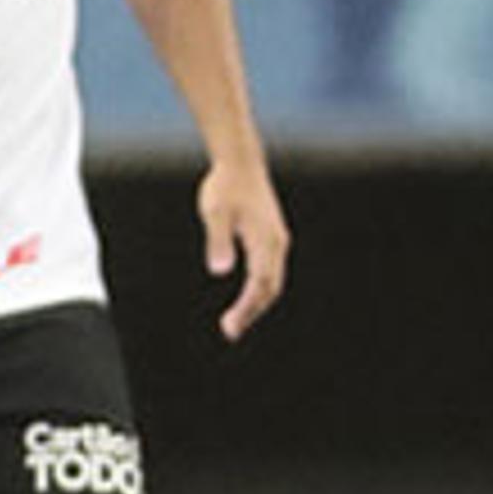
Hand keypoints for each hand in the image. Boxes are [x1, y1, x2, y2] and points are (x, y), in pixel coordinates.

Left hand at [198, 161, 291, 338]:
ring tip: (234, 322)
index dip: (246, 308)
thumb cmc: (225, 186)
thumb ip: (218, 241)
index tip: (229, 326)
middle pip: (271, 288)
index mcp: (266, 240)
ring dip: (255, 303)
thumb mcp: (215, 212)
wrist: (240, 161)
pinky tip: (245, 296)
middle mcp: (277, 243)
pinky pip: (270, 271)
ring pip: (272, 281)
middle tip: (230, 331)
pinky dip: (259, 289)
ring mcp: (276, 240)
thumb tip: (220, 271)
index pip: (260, 284)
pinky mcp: (271, 237)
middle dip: (252, 312)